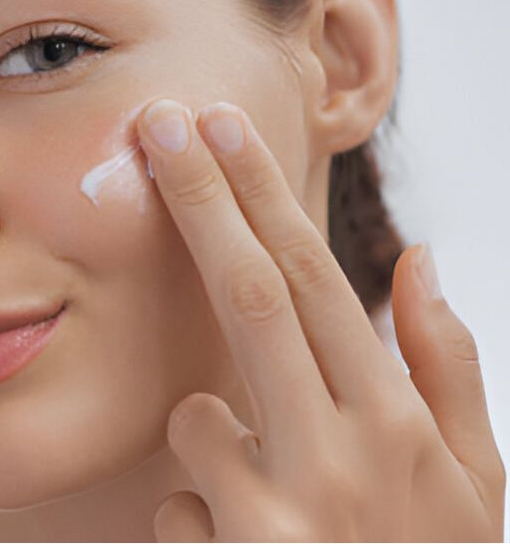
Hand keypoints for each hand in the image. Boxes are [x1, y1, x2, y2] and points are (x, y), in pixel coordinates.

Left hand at [136, 99, 505, 541]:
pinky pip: (179, 504)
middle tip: (158, 124)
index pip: (315, 277)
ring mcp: (285, 515)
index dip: (263, 196)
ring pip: (196, 418)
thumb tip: (418, 257)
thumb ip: (447, 367)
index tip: (218, 128)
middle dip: (201, 200)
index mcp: (399, 420)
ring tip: (265, 503)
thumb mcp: (471, 481)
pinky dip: (199, 514)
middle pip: (252, 294)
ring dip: (212, 444)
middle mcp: (346, 454)